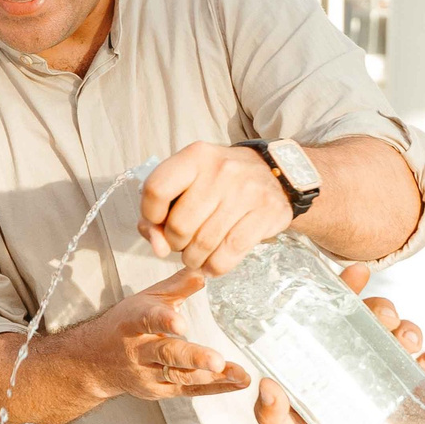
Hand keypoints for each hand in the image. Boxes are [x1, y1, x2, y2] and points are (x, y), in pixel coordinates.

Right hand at [84, 268, 251, 402]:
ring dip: (212, 377)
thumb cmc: (125, 325)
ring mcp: (148, 375)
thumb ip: (176, 287)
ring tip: (239, 374)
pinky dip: (215, 388)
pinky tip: (237, 382)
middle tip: (217, 361)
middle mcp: (139, 352)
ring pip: (180, 376)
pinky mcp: (159, 391)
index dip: (165, 321)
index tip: (182, 323)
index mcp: (133, 323)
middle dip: (194, 358)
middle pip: (167, 354)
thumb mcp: (145, 301)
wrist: (95, 361)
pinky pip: (189, 390)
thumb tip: (203, 272)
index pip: (149, 319)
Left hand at [140, 141, 296, 275]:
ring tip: (196, 256)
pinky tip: (213, 264)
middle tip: (183, 242)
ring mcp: (246, 192)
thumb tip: (159, 248)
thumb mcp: (187, 184)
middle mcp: (221, 170)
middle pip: (180, 225)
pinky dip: (215, 267)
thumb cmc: (220, 183)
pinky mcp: (266, 214)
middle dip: (175, 244)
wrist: (274, 174)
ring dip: (194, 259)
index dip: (150, 215)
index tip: (159, 222)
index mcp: (195, 156)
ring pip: (203, 245)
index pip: (156, 189)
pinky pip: (229, 254)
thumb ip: (158, 214)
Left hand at [256, 265, 424, 423]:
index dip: (344, 289)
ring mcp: (389, 380)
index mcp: (325, 361)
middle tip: (383, 317)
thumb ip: (273, 418)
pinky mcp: (415, 401)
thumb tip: (265, 385)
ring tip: (406, 338)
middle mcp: (358, 363)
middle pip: (374, 320)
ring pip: (405, 338)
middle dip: (382, 308)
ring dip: (410, 328)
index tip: (354, 273)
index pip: (334, 316)